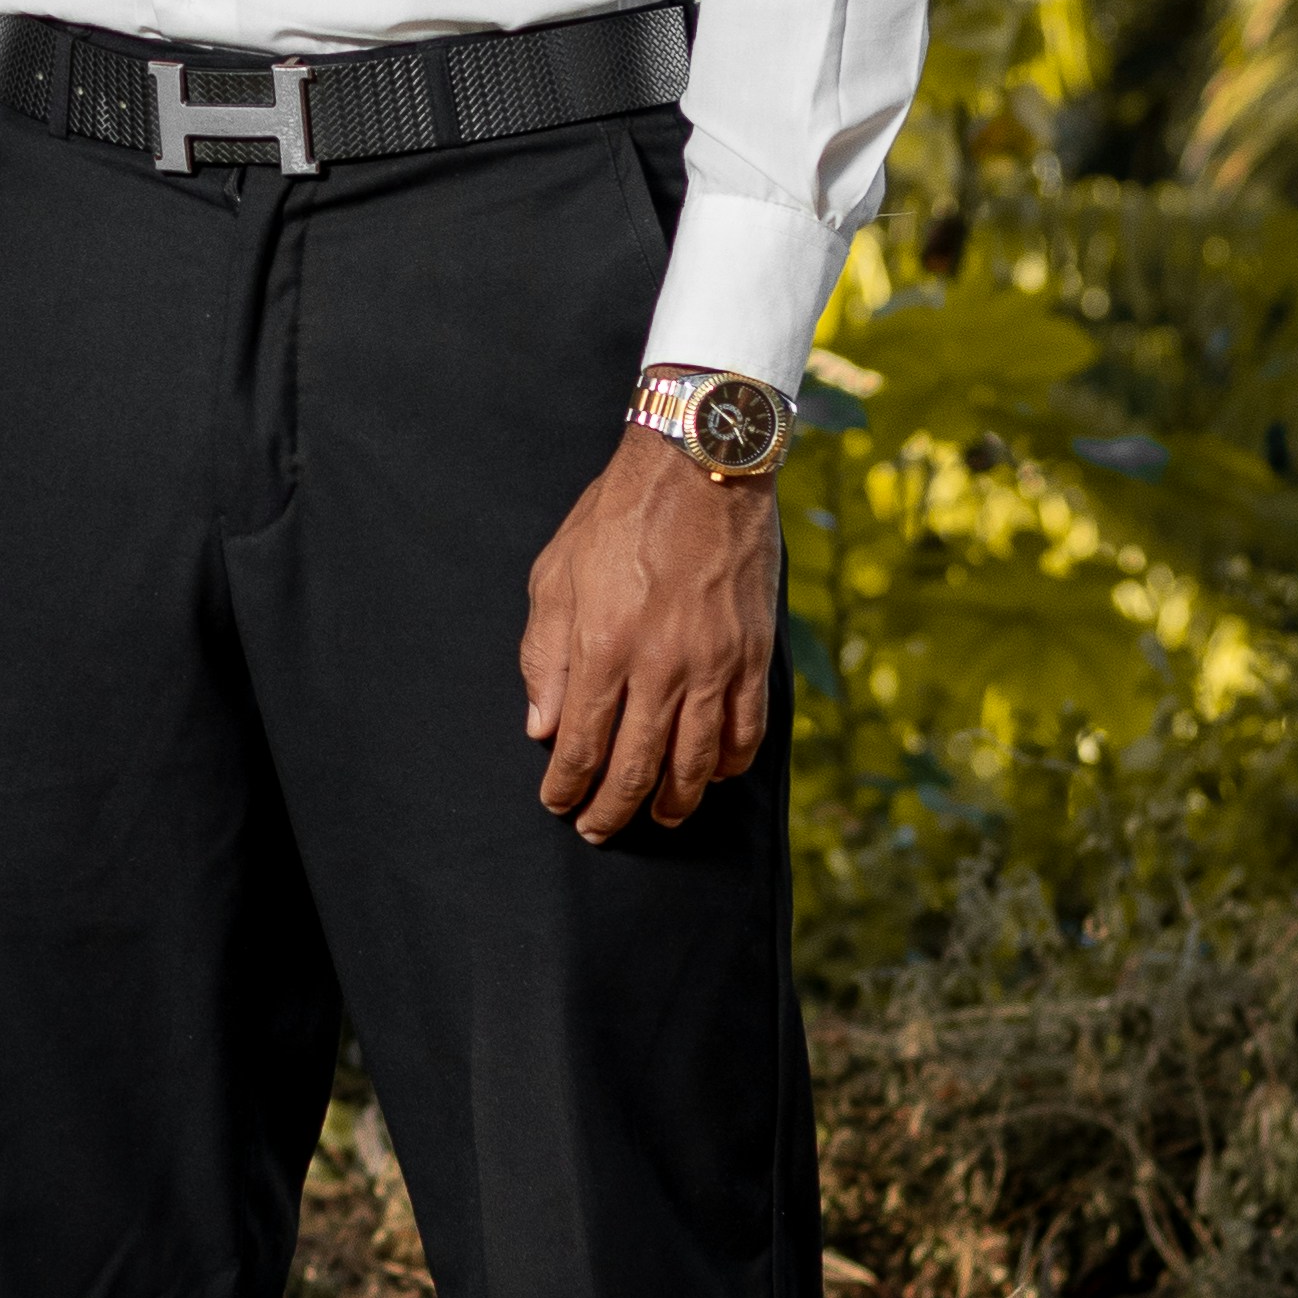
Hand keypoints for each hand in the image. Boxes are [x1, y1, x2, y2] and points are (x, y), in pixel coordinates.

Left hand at [521, 429, 777, 841]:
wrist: (700, 468)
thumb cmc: (618, 516)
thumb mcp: (554, 576)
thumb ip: (544, 656)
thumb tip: (542, 726)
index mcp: (604, 647)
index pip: (581, 745)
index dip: (567, 787)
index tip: (558, 803)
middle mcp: (662, 666)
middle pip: (636, 767)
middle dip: (612, 809)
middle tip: (598, 829)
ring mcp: (715, 665)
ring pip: (696, 763)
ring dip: (673, 801)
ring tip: (656, 817)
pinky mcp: (754, 655)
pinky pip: (746, 731)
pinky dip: (730, 764)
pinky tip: (714, 776)